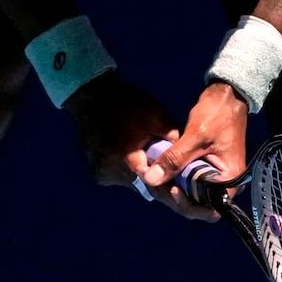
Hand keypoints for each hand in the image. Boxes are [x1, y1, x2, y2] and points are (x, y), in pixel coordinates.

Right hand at [63, 72, 179, 186]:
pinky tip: (132, 152)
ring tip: (148, 153)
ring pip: (133, 182)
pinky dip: (130, 168)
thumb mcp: (158, 118)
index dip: (172, 184)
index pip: (157, 185)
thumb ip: (174, 143)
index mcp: (128, 159)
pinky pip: (122, 176)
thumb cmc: (128, 104)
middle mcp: (113, 173)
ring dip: (144, 172)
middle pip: (145, 185)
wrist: (92, 96)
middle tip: (172, 166)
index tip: (184, 182)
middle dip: (159, 177)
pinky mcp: (99, 173)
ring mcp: (104, 175)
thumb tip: (189, 161)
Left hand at [138, 81, 248, 221]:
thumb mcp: (195, 136)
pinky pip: (190, 179)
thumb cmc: (218, 114)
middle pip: (197, 203)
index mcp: (228, 181)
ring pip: (191, 192)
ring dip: (173, 185)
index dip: (185, 204)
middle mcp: (224, 184)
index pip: (207, 209)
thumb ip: (174, 160)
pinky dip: (176, 175)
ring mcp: (215, 176)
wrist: (227, 96)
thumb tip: (150, 179)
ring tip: (156, 174)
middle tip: (155, 180)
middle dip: (174, 196)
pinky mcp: (206, 167)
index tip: (169, 189)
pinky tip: (161, 167)